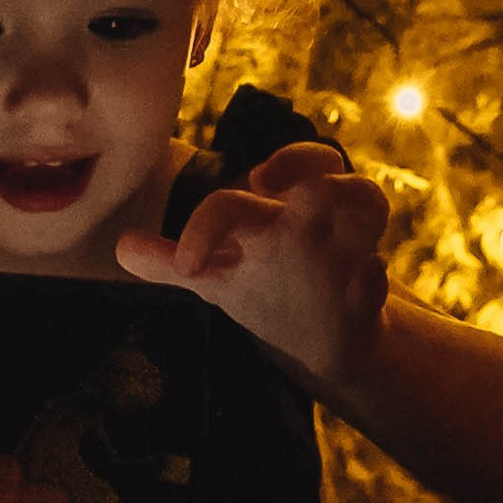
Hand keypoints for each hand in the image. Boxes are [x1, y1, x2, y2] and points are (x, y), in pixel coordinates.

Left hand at [114, 140, 391, 385]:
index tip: (186, 264)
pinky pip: (381, 278)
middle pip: (320, 161)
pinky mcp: (370, 294)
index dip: (209, 222)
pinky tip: (361, 285)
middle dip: (297, 161)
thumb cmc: (267, 291)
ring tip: (320, 209)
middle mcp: (308, 221)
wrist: (318, 341)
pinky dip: (372, 280)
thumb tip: (121, 247)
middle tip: (263, 180)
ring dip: (353, 198)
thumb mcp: (216, 278)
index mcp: (267, 216)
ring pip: (368, 202)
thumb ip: (171, 262)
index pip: (239, 196)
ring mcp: (345, 251)